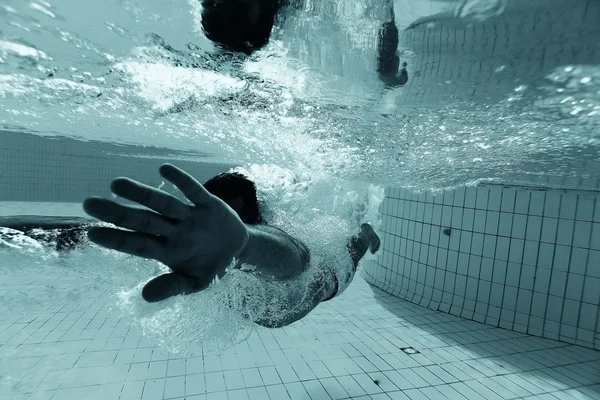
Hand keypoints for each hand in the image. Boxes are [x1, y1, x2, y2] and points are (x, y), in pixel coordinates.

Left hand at [83, 164, 248, 301]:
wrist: (239, 250)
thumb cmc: (211, 266)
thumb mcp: (195, 283)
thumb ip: (172, 287)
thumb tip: (145, 296)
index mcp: (169, 251)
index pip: (138, 245)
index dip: (117, 239)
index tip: (92, 234)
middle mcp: (175, 231)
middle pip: (143, 220)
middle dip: (118, 213)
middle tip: (89, 203)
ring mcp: (190, 216)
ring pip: (164, 204)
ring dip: (142, 194)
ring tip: (116, 184)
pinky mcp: (209, 204)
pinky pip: (194, 191)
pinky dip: (181, 181)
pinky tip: (164, 170)